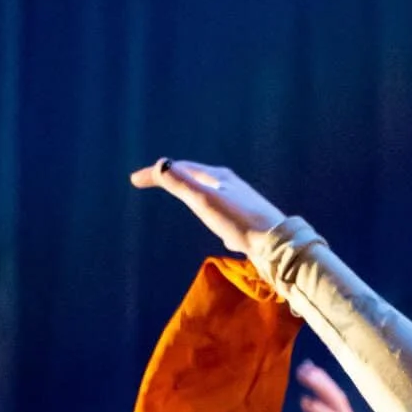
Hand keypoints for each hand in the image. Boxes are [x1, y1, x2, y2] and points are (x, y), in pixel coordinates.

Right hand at [129, 156, 282, 253]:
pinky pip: (227, 217)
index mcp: (218, 176)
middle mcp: (231, 185)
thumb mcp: (204, 200)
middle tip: (156, 181)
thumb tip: (161, 165)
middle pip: (197, 178)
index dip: (156, 173)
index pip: (180, 168)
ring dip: (196, 196)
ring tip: (186, 199)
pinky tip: (224, 235)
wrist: (277, 246)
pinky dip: (216, 218)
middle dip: (176, 178)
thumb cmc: (238, 221)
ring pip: (213, 196)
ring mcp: (242, 204)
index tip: (134, 181)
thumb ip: (182, 183)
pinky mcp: (250, 224)